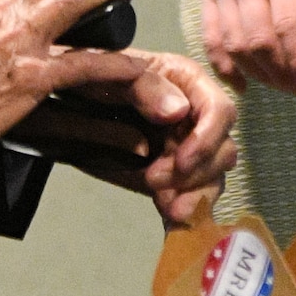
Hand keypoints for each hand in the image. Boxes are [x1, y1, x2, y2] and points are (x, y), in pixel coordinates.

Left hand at [98, 50, 237, 224]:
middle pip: (222, 152)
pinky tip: (171, 224)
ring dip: (193, 198)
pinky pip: (191, 199)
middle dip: (194, 173)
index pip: (220, 111)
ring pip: (212, 180)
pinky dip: (184, 215)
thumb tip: (178, 111)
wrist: (73, 103)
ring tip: (167, 208)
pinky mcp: (174, 178)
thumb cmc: (99, 75)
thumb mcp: (117, 72)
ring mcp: (187, 152)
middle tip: (154, 180)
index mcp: (190, 86)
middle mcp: (196, 120)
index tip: (181, 161)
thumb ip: (146, 85)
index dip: (206, 139)